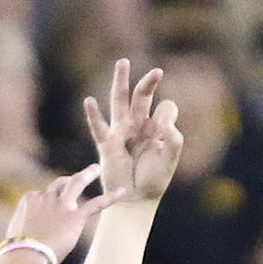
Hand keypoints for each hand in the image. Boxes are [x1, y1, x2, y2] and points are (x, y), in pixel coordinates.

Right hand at [2, 164, 116, 263]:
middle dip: (67, 181)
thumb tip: (26, 234)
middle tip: (76, 178)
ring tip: (95, 169)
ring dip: (87, 174)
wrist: (26, 255)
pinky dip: (110, 197)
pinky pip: (96, 204)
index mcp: (29, 199)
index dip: (46, 204)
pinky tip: (122, 192)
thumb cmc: (17, 251)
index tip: (47, 217)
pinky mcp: (74, 216)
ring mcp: (61, 205)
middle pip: (58, 184)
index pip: (42, 195)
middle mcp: (46, 197)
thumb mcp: (15, 233)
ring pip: (76, 183)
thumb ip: (24, 226)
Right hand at [82, 59, 181, 202]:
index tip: (166, 134)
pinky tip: (88, 101)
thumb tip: (164, 122)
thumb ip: (174, 141)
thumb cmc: (153, 181)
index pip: (166, 110)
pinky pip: (99, 127)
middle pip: (141, 98)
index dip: (169, 119)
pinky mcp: (107, 146)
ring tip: (122, 63)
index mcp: (155, 128)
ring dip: (121, 83)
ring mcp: (121, 133)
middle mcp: (138, 126)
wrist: (135, 201)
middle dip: (148, 84)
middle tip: (158, 72)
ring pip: (119, 102)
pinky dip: (93, 115)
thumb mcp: (170, 161)